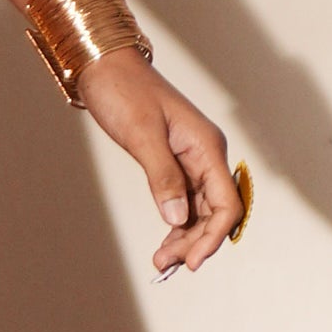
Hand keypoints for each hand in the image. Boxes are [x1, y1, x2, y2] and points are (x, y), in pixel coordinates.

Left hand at [73, 52, 244, 279]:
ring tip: (161, 260)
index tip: (192, 262)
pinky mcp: (175, 163)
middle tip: (167, 264)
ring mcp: (192, 160)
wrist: (105, 67)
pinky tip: (165, 243)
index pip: (226, 203)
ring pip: (200, 211)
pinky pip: (185, 201)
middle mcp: (206, 155)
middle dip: (196, 242)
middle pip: (216, 212)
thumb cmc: (124, 92)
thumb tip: (178, 218)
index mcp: (207, 146)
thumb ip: (162, 177)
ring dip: (185, 238)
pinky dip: (177, 224)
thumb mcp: (141, 135)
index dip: (214, 237)